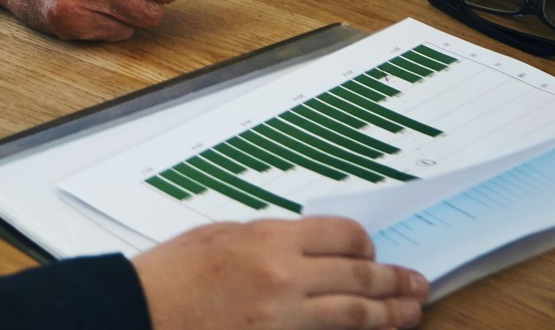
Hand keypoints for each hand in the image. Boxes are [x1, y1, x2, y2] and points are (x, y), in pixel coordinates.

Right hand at [134, 218, 426, 329]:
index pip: (343, 236)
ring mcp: (282, 319)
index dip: (365, 245)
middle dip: (393, 281)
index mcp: (270, 240)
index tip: (373, 253)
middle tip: (416, 284)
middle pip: (358, 276)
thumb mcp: (222, 238)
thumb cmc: (170, 276)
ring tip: (410, 313)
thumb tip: (302, 249)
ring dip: (388, 313)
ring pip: (354, 314)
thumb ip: (268, 243)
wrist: (138, 313)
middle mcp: (284, 278)